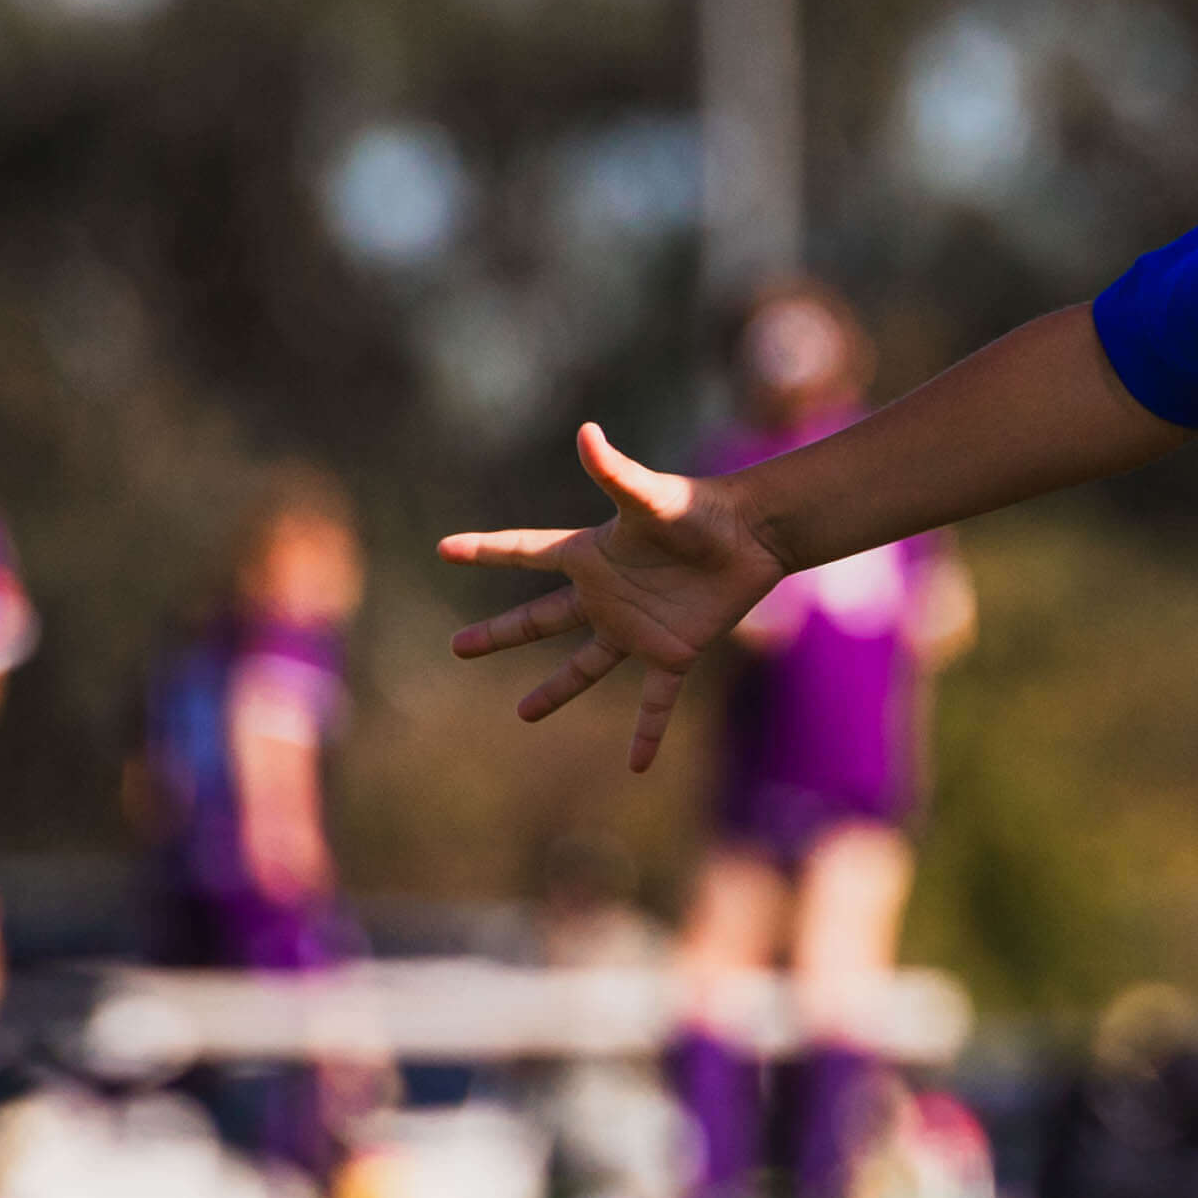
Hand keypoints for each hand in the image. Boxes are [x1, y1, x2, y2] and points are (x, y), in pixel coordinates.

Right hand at [441, 424, 789, 771]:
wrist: (753, 534)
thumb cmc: (701, 508)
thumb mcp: (652, 495)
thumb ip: (616, 473)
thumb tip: (586, 432)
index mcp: (591, 555)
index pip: (525, 551)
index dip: (486, 550)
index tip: (444, 549)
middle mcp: (605, 596)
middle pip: (539, 619)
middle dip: (499, 634)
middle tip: (458, 647)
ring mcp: (635, 628)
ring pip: (584, 667)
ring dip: (554, 690)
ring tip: (523, 714)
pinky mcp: (673, 652)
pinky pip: (655, 701)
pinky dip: (647, 733)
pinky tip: (637, 765)